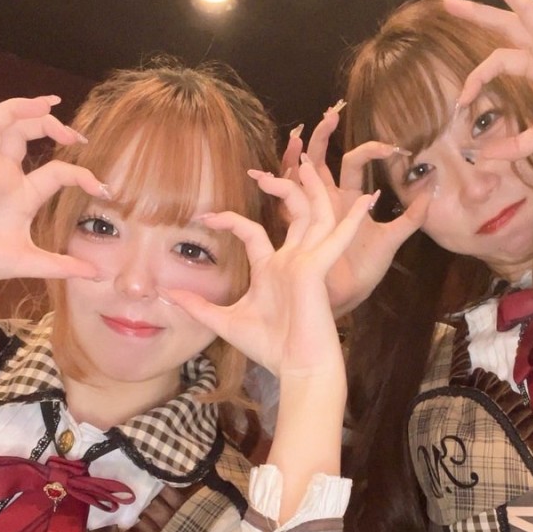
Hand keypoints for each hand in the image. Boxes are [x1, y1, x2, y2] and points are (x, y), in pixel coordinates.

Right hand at [0, 58, 106, 282]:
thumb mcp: (26, 261)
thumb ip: (61, 266)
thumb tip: (97, 275)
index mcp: (20, 195)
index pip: (58, 173)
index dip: (83, 175)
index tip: (105, 188)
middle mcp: (3, 173)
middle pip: (29, 134)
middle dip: (54, 126)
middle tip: (77, 133)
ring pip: (4, 120)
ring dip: (25, 106)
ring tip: (48, 102)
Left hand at [160, 159, 375, 377]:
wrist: (297, 368)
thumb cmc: (268, 347)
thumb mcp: (223, 322)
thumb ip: (197, 306)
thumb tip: (166, 294)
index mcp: (272, 269)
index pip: (252, 232)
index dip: (229, 219)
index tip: (202, 216)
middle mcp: (293, 261)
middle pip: (295, 213)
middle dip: (284, 187)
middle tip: (263, 169)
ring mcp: (308, 262)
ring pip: (316, 216)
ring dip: (314, 190)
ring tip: (310, 163)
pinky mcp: (318, 269)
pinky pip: (336, 238)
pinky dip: (351, 220)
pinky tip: (367, 201)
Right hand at [282, 107, 428, 314]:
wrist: (346, 299)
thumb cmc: (364, 271)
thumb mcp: (392, 240)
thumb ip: (411, 217)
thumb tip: (430, 190)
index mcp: (349, 199)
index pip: (353, 162)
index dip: (369, 150)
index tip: (390, 146)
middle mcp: (326, 200)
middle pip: (320, 159)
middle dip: (322, 135)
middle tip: (331, 113)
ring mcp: (308, 212)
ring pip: (298, 175)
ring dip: (296, 154)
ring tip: (297, 136)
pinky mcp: (296, 229)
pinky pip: (284, 202)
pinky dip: (281, 183)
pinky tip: (282, 171)